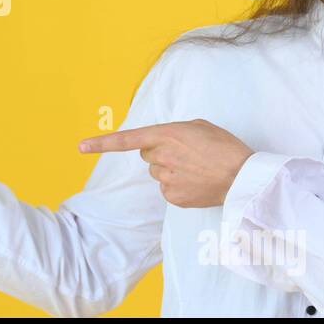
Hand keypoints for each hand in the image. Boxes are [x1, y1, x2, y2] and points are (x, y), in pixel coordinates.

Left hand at [78, 119, 253, 207]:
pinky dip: (178, 186)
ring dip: (171, 169)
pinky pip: (167, 189)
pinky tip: (196, 182)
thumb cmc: (224, 147)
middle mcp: (161, 157)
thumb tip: (164, 142)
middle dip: (159, 153)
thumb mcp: (198, 126)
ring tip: (197, 169)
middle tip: (186, 154)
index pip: (127, 140)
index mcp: (166, 135)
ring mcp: (166, 179)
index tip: (81, 147)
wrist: (243, 176)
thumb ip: (174, 131)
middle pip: (147, 156)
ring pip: (157, 173)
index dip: (101, 143)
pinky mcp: (173, 197)